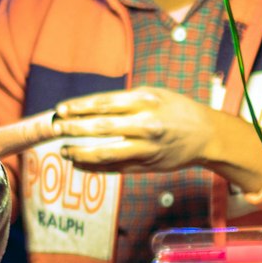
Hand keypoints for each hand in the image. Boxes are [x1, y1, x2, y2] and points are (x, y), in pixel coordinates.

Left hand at [54, 87, 219, 172]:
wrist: (206, 136)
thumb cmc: (177, 110)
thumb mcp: (154, 94)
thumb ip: (125, 101)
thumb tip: (90, 108)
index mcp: (145, 101)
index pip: (104, 104)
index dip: (79, 107)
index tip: (61, 110)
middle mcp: (145, 124)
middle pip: (101, 128)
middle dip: (73, 128)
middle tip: (55, 128)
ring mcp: (145, 148)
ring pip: (105, 152)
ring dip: (80, 153)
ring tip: (65, 151)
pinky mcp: (146, 166)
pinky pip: (114, 168)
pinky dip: (94, 167)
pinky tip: (79, 164)